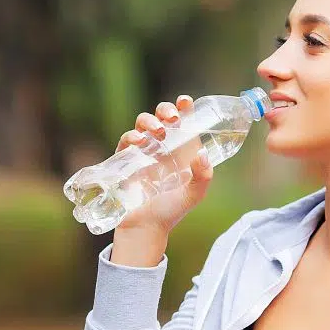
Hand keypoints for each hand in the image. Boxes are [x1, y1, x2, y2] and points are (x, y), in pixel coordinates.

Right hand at [112, 94, 212, 235]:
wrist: (144, 227)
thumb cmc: (170, 211)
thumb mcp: (192, 195)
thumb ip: (202, 177)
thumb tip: (202, 154)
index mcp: (182, 150)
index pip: (184, 122)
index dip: (184, 107)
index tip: (185, 101)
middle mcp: (163, 147)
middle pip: (162, 116)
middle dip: (165, 110)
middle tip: (171, 118)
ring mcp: (143, 152)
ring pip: (143, 123)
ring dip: (149, 121)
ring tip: (157, 132)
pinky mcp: (126, 160)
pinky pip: (126, 140)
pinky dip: (131, 136)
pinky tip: (138, 142)